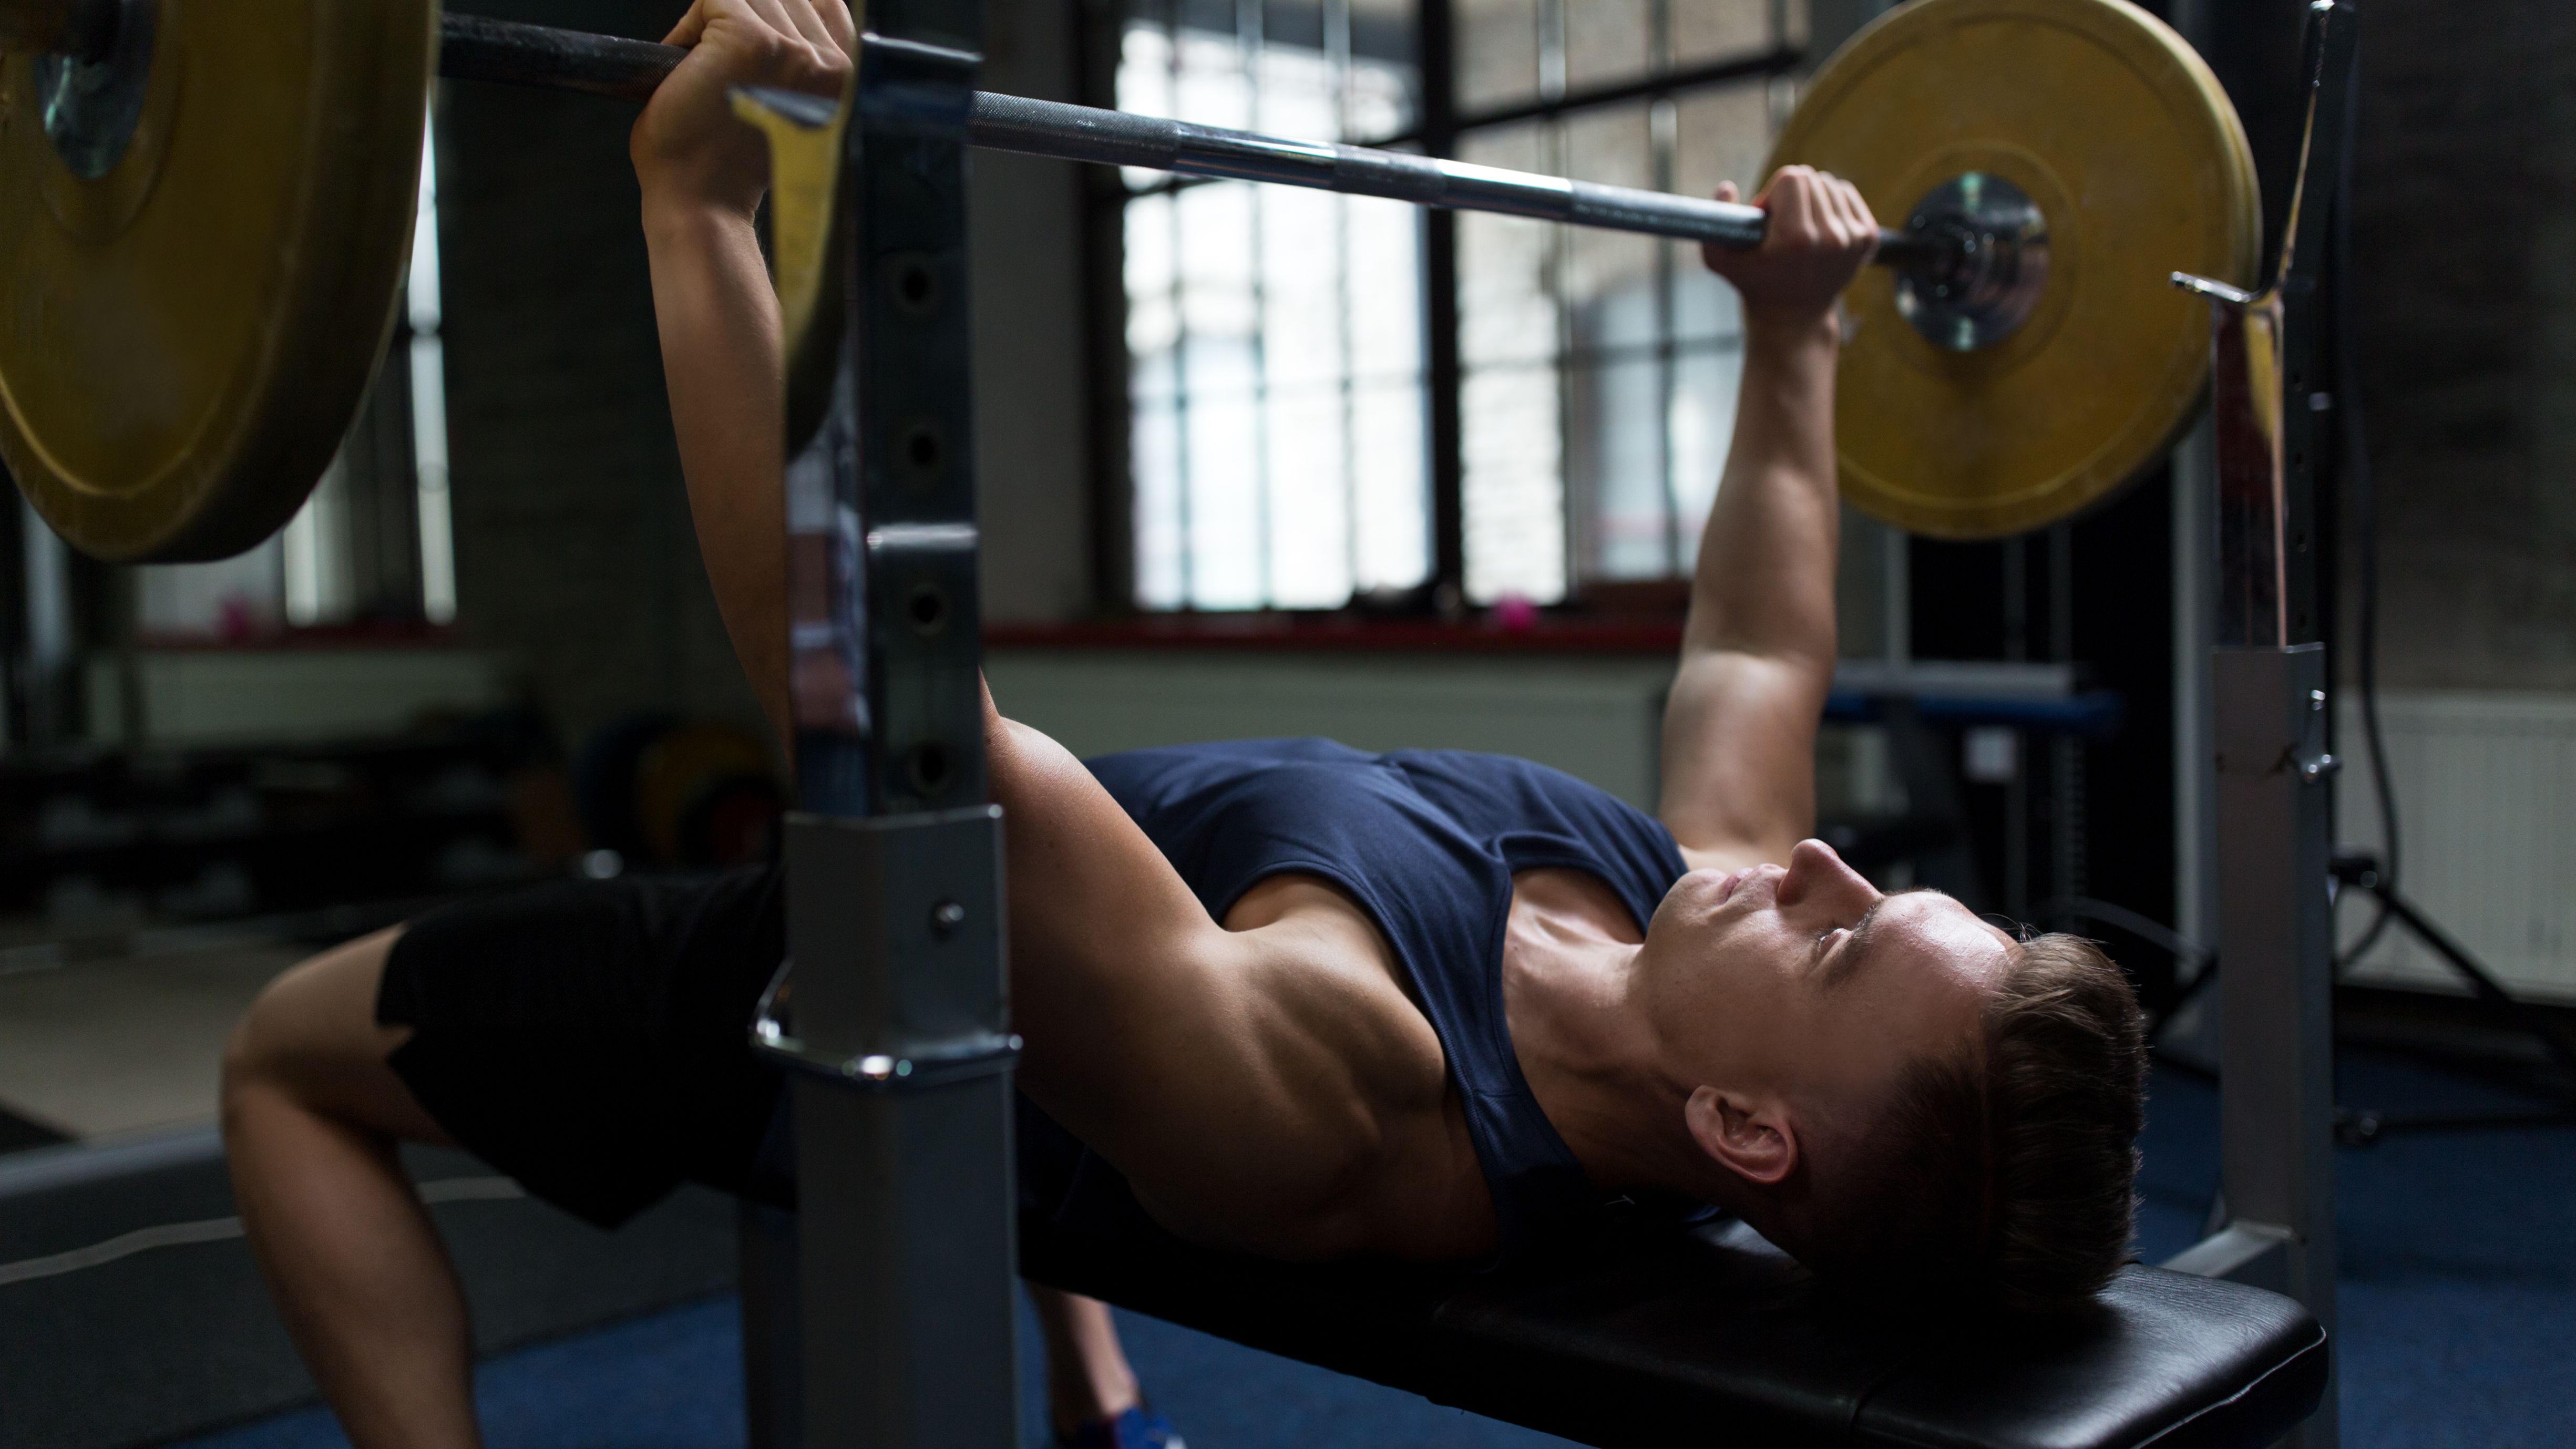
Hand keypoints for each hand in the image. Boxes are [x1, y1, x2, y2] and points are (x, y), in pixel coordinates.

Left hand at [631, 0, 855, 218]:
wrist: (703, 204)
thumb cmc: (733, 167)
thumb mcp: (789, 107)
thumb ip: (799, 59)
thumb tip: (775, 10)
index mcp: (849, 80)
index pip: (821, 4)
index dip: (778, 17)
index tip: (751, 48)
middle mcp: (830, 63)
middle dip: (741, 22)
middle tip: (721, 75)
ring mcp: (792, 49)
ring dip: (713, 26)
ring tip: (707, 76)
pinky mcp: (749, 40)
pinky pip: (711, 0)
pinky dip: (689, 29)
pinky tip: (692, 72)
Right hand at [1700, 166, 1877, 330]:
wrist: (1794, 316)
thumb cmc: (1755, 283)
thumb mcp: (1720, 259)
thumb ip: (1713, 221)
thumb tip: (1726, 187)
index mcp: (1796, 239)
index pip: (1793, 177)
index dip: (1774, 193)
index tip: (1768, 216)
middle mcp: (1830, 238)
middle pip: (1812, 178)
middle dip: (1793, 195)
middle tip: (1783, 223)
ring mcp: (1853, 238)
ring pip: (1831, 184)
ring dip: (1813, 199)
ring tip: (1801, 227)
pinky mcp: (1869, 238)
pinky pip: (1848, 193)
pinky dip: (1833, 202)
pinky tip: (1820, 227)